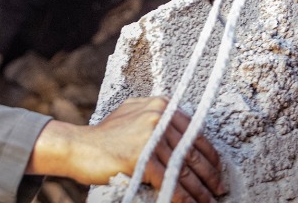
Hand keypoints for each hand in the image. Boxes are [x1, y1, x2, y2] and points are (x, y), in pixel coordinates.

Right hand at [27, 97, 226, 202]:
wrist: (79, 146)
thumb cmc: (106, 136)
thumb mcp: (134, 115)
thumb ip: (158, 119)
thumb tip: (186, 136)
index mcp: (160, 105)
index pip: (195, 132)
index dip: (209, 155)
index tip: (217, 170)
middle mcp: (159, 116)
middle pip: (192, 151)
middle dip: (209, 175)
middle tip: (219, 190)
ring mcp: (150, 136)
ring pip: (184, 170)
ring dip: (200, 190)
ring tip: (208, 202)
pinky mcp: (143, 158)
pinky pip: (170, 182)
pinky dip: (183, 198)